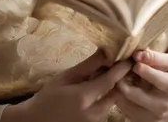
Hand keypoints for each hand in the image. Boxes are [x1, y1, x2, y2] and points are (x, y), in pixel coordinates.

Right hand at [2, 49, 131, 121]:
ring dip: (114, 88)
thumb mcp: (66, 77)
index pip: (110, 81)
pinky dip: (107, 98)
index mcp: (84, 97)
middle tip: (122, 64)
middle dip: (121, 79)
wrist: (38, 120)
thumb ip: (87, 66)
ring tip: (110, 73)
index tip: (129, 58)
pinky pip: (106, 110)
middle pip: (116, 94)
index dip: (122, 69)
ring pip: (112, 103)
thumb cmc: (49, 96)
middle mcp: (93, 113)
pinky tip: (101, 88)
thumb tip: (105, 52)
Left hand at [114, 50, 167, 121]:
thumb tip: (137, 54)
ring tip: (123, 77)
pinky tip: (126, 88)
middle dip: (123, 78)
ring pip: (124, 102)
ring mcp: (154, 119)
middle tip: (122, 68)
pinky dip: (121, 96)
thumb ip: (155, 56)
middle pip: (133, 93)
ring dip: (120, 87)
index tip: (135, 60)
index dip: (142, 68)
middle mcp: (165, 106)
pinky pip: (124, 109)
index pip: (156, 79)